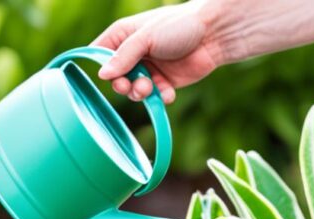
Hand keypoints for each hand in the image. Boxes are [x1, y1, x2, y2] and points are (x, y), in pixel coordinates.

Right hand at [91, 0, 230, 103]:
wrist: (213, 35)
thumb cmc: (177, 26)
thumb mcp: (146, 38)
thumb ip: (124, 56)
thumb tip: (102, 76)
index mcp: (124, 35)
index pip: (100, 52)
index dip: (99, 65)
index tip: (104, 75)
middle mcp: (135, 54)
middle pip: (116, 77)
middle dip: (121, 84)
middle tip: (127, 85)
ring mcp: (150, 69)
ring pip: (134, 90)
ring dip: (139, 92)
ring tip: (148, 86)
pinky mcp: (166, 83)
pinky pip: (156, 97)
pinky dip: (160, 97)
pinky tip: (168, 91)